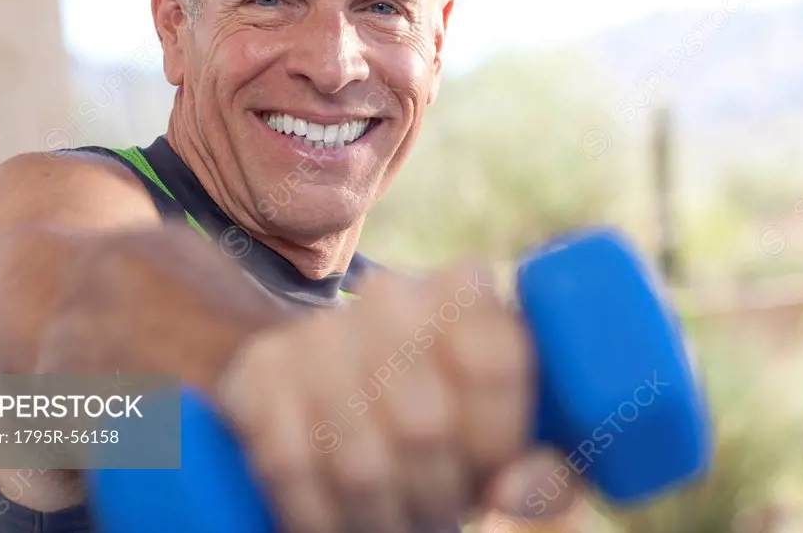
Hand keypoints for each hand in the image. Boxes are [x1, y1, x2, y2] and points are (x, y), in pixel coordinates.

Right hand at [217, 263, 579, 532]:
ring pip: (356, 457)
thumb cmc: (453, 434)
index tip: (490, 478)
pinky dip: (314, 516)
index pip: (493, 361)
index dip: (495, 441)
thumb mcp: (511, 448)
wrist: (344, 401)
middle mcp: (390, 293)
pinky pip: (287, 465)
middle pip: (424, 423)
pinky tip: (330, 525)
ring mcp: (318, 329)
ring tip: (390, 523)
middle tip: (436, 517)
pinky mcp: (258, 371)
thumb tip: (513, 493)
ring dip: (377, 517)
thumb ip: (544, 474)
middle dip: (434, 497)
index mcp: (466, 292)